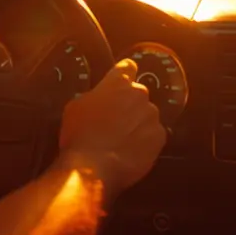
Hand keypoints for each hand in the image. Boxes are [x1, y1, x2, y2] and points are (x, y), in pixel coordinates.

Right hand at [56, 60, 165, 200]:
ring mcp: (152, 115)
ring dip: (138, 124)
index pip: (127, 67)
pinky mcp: (159, 137)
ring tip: (123, 141)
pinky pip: (154, 135)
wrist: (92, 168)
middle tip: (116, 122)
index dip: (123, 75)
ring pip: (147, 116)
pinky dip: (146, 141)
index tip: (120, 83)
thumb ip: (93, 96)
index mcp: (118, 82)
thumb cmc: (79, 135)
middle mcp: (139, 94)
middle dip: (129, 105)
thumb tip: (98, 98)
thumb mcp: (76, 107)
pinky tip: (131, 152)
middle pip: (137, 94)